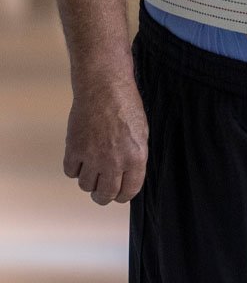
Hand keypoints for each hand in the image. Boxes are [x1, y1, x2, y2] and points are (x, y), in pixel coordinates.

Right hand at [63, 77, 148, 205]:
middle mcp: (115, 161)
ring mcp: (93, 156)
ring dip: (89, 180)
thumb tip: (126, 178)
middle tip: (102, 190)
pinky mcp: (74, 149)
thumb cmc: (126, 106)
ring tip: (92, 168)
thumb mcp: (141, 133)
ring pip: (86, 186)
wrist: (104, 87)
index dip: (123, 195)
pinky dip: (74, 168)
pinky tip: (80, 158)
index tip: (119, 193)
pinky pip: (70, 172)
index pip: (128, 192)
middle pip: (105, 195)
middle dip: (104, 195)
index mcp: (136, 157)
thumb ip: (134, 157)